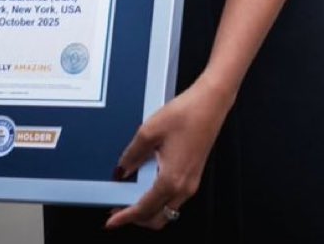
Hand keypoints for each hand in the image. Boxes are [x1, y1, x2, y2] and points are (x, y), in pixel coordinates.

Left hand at [105, 78, 232, 229]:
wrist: (211, 101)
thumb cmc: (187, 113)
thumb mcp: (149, 132)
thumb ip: (131, 155)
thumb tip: (122, 170)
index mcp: (171, 179)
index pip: (143, 209)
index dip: (124, 217)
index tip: (111, 221)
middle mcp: (184, 186)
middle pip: (158, 218)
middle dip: (138, 219)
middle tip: (120, 209)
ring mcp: (192, 181)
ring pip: (168, 209)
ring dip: (150, 210)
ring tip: (133, 197)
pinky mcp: (196, 173)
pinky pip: (176, 198)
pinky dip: (161, 199)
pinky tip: (151, 184)